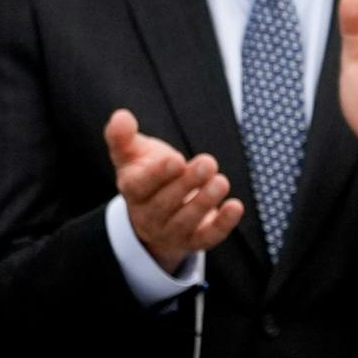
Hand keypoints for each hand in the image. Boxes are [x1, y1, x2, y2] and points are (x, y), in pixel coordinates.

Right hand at [106, 106, 240, 270]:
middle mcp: (148, 215)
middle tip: (208, 163)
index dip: (158, 175)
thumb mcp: (132, 154)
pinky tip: (235, 206)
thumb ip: (123, 136)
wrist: (156, 210)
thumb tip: (121, 116)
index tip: (176, 160)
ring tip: (221, 182)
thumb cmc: (146, 172)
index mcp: (133, 190)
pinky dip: (223, 225)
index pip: (140, 186)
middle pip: (165, 204)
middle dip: (187, 184)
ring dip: (204, 202)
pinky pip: (207, 238)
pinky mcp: (193, 241)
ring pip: (185, 222)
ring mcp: (170, 231)